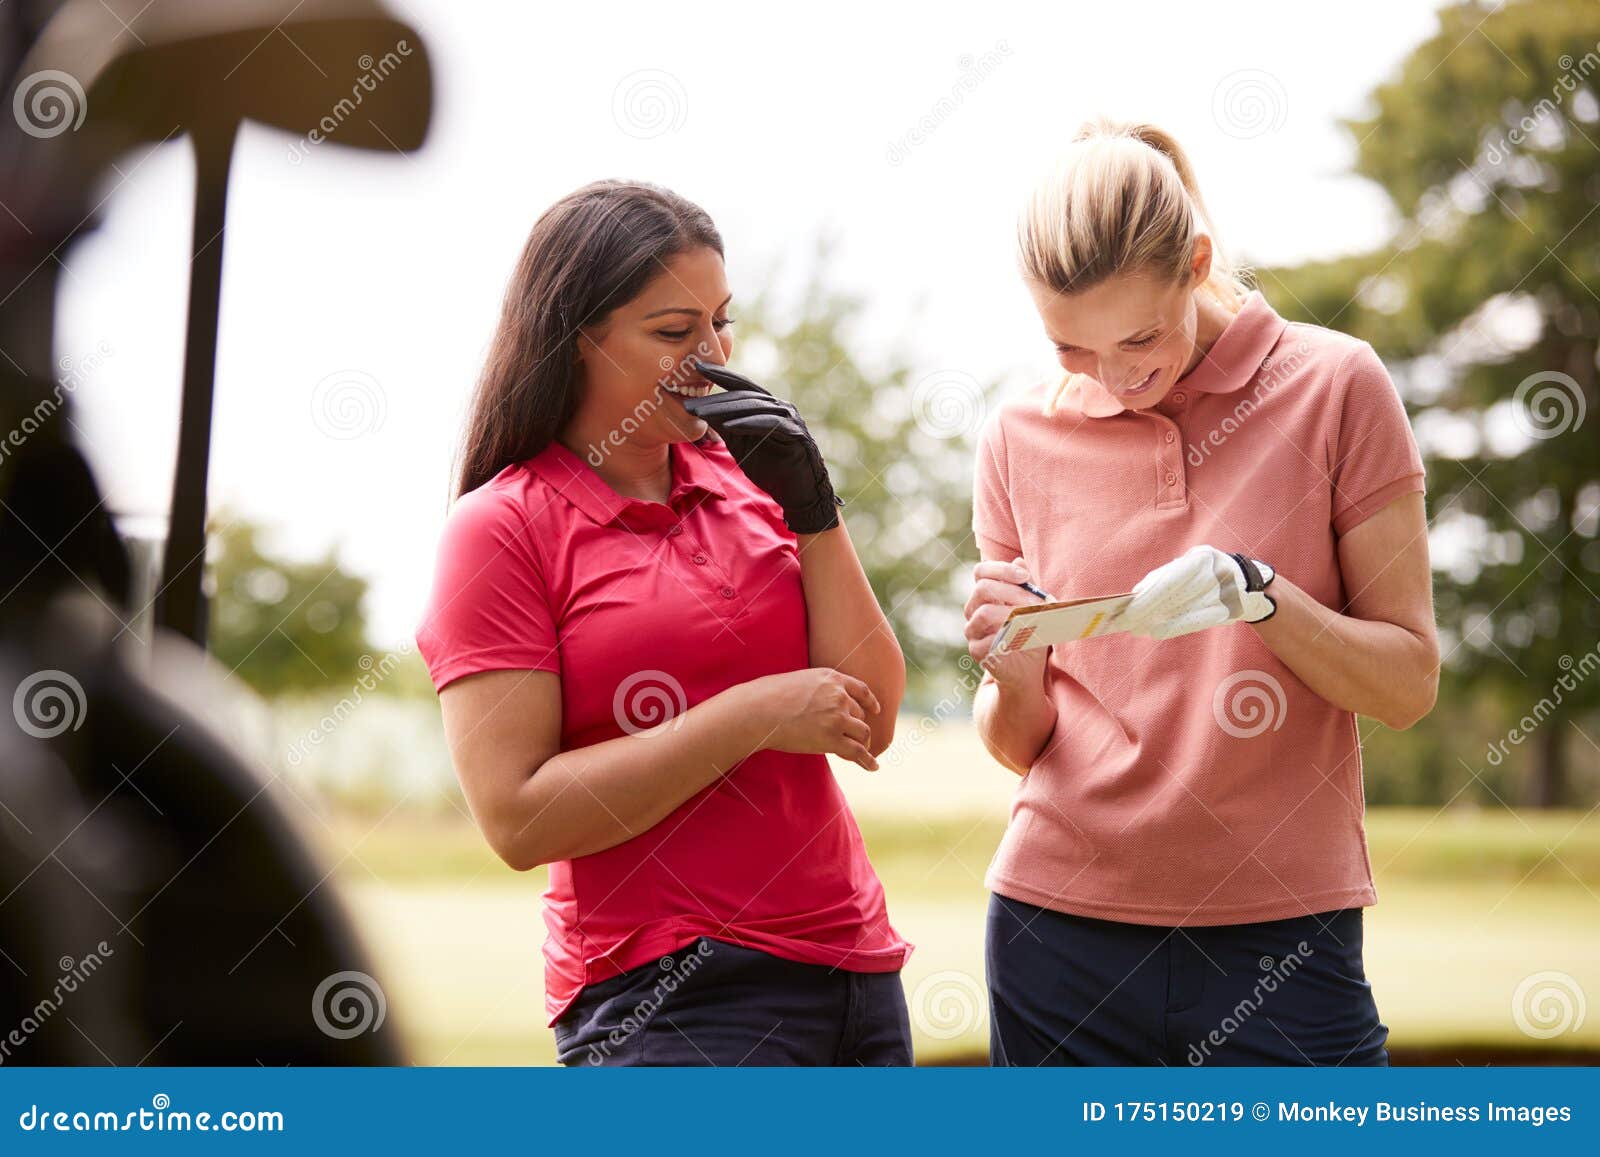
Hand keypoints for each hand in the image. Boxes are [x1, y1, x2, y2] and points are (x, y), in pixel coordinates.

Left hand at [682, 360, 842, 533]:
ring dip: (726, 410)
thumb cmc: (769, 466)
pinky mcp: (796, 433)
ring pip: (754, 407)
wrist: (796, 492)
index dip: (720, 374)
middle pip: (743, 396)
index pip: (740, 386)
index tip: (696, 365)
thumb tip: (700, 409)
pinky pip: (769, 424)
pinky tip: (729, 426)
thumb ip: (724, 426)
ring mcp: (790, 418)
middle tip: (690, 403)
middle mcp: (780, 406)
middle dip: (715, 399)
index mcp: (767, 405)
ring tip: (702, 413)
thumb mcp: (739, 443)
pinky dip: (748, 424)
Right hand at [745, 667, 882, 770]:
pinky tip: (873, 767)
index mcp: (831, 678)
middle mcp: (838, 696)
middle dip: (856, 726)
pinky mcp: (832, 738)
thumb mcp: (798, 682)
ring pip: (862, 733)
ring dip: (862, 743)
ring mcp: (837, 717)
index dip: (870, 702)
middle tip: (851, 738)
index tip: (875, 710)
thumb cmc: (767, 697)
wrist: (757, 711)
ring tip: (862, 754)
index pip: (860, 690)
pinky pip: (857, 751)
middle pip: (860, 714)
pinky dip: (867, 761)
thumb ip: (815, 690)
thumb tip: (817, 703)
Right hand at [965, 557, 1050, 686]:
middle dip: (1014, 593)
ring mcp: (972, 630)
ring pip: (984, 613)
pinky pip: (989, 638)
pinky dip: (1012, 636)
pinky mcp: (976, 651)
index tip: (1025, 576)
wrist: (1028, 669)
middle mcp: (973, 609)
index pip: (981, 572)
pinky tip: (1027, 639)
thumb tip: (1020, 560)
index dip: (1001, 569)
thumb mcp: (1034, 607)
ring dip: (1014, 614)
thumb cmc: (1031, 633)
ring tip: (1035, 621)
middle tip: (1039, 603)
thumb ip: (1027, 585)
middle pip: (983, 588)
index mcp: (985, 595)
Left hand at [1120, 544, 1276, 639]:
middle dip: (1146, 611)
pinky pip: (1196, 622)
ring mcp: (1225, 594)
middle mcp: (1216, 574)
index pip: (1169, 580)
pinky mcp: (1229, 612)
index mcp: (1202, 557)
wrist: (1249, 582)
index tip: (1125, 609)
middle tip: (1124, 623)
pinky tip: (1156, 632)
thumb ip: (1164, 576)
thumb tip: (1136, 594)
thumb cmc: (1206, 571)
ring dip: (1156, 622)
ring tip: (1136, 628)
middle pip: (1174, 596)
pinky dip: (1174, 627)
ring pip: (1183, 612)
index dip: (1146, 597)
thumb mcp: (1189, 564)